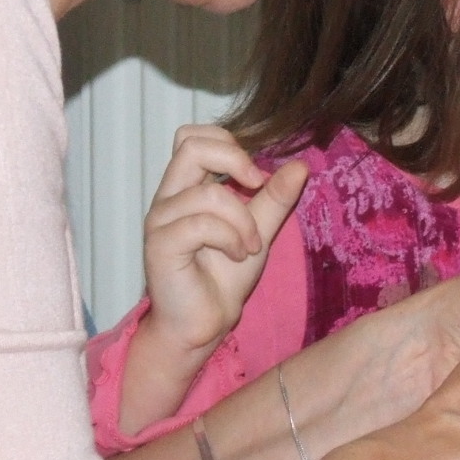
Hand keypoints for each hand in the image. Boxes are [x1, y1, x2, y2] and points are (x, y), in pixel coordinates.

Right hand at [141, 125, 307, 357]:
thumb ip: (274, 198)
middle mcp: (168, 197)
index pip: (192, 136)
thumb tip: (300, 165)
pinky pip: (201, 224)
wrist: (207, 322)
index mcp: (186, 187)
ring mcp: (161, 220)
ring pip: (207, 193)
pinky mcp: (160, 245)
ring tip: (250, 246)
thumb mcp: (259, 229)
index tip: (256, 175)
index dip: (228, 144)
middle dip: (234, 159)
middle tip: (257, 186)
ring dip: (242, 219)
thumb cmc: (224, 277)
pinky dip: (230, 238)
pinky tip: (238, 255)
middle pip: (190, 145)